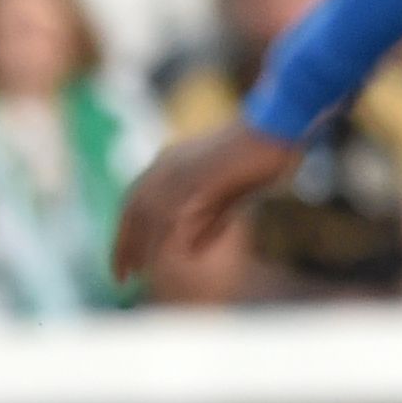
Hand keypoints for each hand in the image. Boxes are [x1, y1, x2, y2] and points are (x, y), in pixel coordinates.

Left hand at [111, 122, 300, 287]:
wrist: (281, 125)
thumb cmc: (262, 156)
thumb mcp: (229, 194)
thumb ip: (208, 219)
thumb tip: (188, 250)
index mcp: (171, 162)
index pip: (137, 203)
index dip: (129, 233)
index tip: (126, 261)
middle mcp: (168, 164)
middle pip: (133, 209)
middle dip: (124, 244)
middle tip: (120, 276)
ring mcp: (179, 168)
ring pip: (147, 213)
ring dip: (139, 245)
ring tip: (137, 273)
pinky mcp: (195, 175)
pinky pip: (172, 212)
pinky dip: (166, 237)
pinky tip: (166, 260)